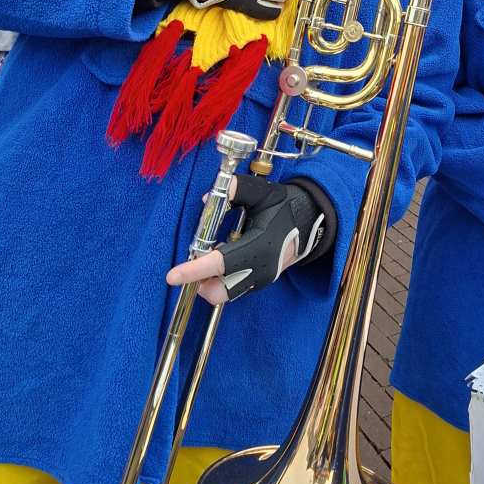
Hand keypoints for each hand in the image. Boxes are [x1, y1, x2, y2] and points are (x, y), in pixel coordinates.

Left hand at [165, 176, 299, 304]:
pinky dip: (220, 279)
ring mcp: (260, 281)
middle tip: (198, 258)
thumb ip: (237, 190)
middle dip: (200, 280)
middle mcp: (260, 270)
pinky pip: (232, 290)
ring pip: (223, 294)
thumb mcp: (262, 192)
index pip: (221, 264)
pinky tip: (225, 257)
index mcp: (260, 247)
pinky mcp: (259, 284)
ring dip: (209, 280)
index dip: (194, 270)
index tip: (172, 276)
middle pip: (218, 291)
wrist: (310, 222)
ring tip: (212, 257)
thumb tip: (207, 198)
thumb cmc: (285, 207)